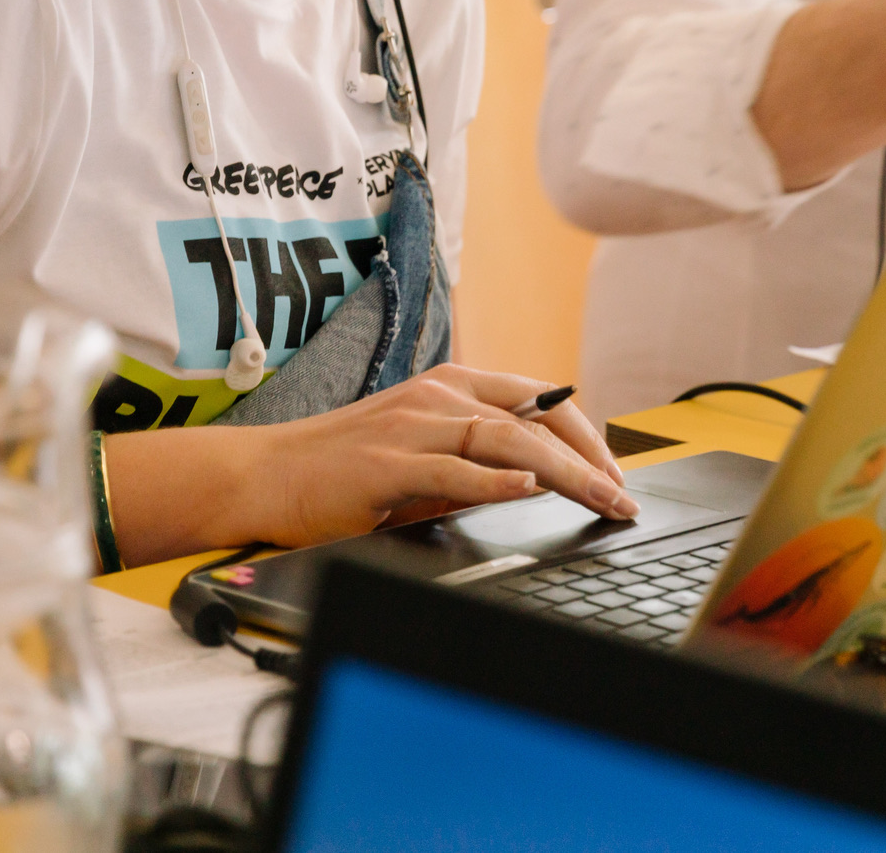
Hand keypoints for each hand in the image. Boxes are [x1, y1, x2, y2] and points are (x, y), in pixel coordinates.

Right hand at [105, 365, 636, 564]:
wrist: (262, 477)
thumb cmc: (337, 472)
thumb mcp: (418, 457)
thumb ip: (471, 462)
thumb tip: (531, 482)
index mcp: (448, 387)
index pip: (537, 400)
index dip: (585, 434)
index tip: (615, 472)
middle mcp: (435, 395)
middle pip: (533, 415)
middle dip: (589, 455)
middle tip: (622, 494)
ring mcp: (411, 425)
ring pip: (506, 438)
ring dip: (563, 471)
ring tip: (600, 498)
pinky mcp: (387, 463)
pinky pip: (454, 468)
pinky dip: (497, 480)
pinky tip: (529, 491)